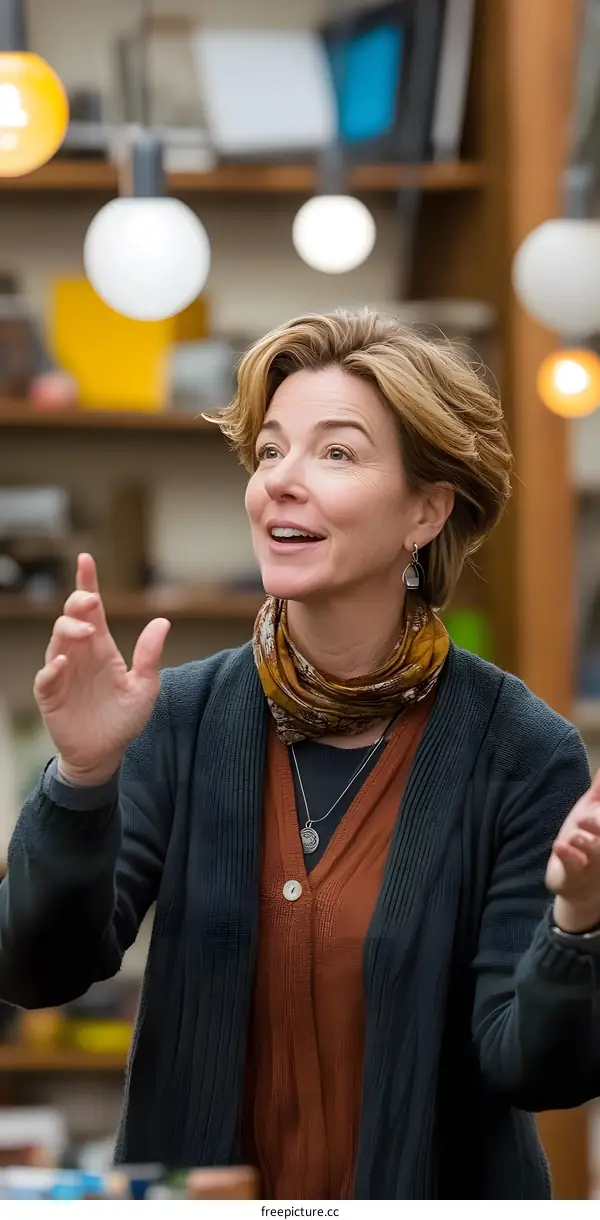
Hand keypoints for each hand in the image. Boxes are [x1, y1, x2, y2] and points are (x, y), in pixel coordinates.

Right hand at [33, 553, 170, 782]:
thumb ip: (150, 656)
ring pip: (57, 641)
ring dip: (69, 631)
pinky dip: (53, 668)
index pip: (92, 609)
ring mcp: (62, 673)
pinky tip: (64, 663)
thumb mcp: (145, 687)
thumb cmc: (123, 718)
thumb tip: (162, 621)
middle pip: (71, 618)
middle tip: (90, 602)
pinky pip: (46, 676)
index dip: (87, 583)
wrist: (105, 753)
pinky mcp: (51, 695)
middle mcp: (79, 654)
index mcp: (101, 648)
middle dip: (77, 604)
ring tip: (86, 631)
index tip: (86, 559)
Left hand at [546, 769, 599, 932]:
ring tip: (575, 835)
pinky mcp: (575, 876)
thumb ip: (599, 791)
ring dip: (586, 842)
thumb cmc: (587, 842)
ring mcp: (594, 864)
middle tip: (585, 819)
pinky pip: (574, 867)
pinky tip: (560, 846)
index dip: (597, 815)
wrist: (579, 885)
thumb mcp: (591, 811)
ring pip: (595, 851)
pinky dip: (568, 856)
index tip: (592, 810)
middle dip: (599, 825)